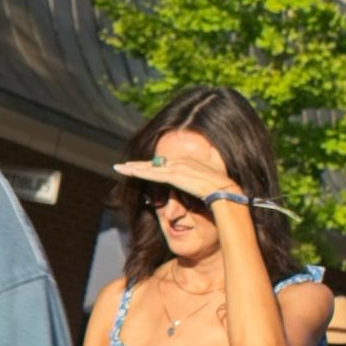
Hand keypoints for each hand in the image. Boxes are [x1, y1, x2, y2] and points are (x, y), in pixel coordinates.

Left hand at [113, 153, 230, 204]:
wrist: (226, 191)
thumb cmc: (223, 185)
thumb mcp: (216, 169)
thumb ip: (211, 162)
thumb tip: (211, 154)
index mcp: (188, 162)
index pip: (165, 164)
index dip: (151, 166)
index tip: (140, 167)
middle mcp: (181, 163)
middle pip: (154, 165)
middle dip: (138, 166)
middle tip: (123, 166)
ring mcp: (177, 169)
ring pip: (150, 169)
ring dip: (133, 169)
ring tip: (119, 168)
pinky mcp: (174, 176)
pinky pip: (153, 175)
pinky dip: (140, 173)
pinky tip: (129, 172)